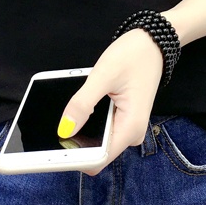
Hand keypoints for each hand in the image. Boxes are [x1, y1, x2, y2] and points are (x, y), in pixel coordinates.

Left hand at [59, 30, 163, 167]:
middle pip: (95, 154)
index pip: (98, 160)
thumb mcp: (103, 76)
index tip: (53, 151)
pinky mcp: (121, 122)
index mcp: (130, 128)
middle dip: (74, 143)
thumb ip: (82, 103)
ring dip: (80, 131)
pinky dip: (87, 122)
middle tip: (58, 124)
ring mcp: (126, 129)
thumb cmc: (133, 56)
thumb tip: (64, 129)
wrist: (152, 44)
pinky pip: (100, 131)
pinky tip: (82, 107)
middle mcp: (130, 134)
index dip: (74, 159)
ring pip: (96, 143)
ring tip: (74, 109)